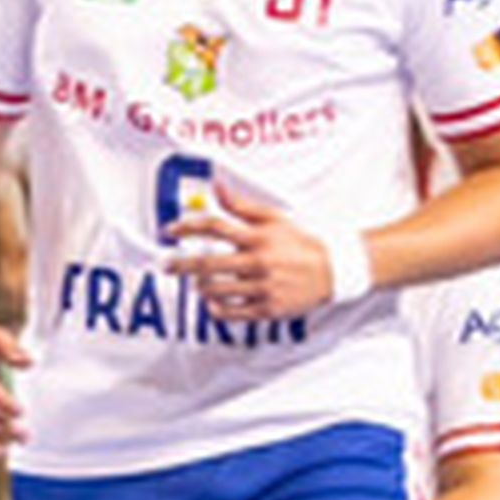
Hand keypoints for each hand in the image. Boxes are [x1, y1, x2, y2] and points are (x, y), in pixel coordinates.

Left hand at [163, 190, 338, 320]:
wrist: (334, 270)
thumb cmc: (298, 243)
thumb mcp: (273, 219)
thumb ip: (240, 206)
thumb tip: (216, 186)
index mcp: (259, 238)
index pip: (215, 227)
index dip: (188, 226)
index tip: (170, 230)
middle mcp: (260, 262)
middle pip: (208, 262)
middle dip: (180, 264)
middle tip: (165, 264)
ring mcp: (264, 287)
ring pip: (216, 289)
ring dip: (199, 286)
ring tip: (197, 282)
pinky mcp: (268, 309)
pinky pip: (231, 312)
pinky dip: (215, 308)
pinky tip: (212, 301)